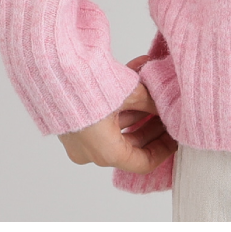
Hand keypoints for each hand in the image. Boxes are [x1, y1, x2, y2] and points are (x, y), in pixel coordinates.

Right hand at [58, 54, 175, 172]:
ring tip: (156, 83)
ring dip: (139, 105)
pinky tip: (140, 69)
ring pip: (120, 125)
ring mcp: (83, 135)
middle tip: (169, 108)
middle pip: (132, 143)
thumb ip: (153, 102)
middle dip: (153, 123)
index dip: (164, 149)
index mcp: (106, 152)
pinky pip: (106, 112)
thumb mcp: (131, 94)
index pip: (142, 162)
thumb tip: (170, 103)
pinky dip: (123, 96)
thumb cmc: (90, 87)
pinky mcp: (77, 118)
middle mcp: (92, 150)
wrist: (53, 69)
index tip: (176, 135)